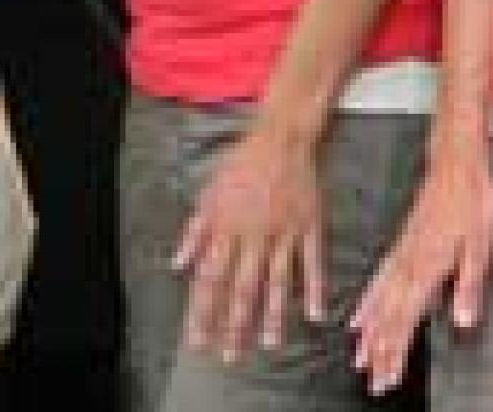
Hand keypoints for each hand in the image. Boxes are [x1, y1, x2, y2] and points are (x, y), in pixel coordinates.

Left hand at [174, 123, 324, 362]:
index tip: (198, 338)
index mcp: (225, 229)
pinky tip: (315, 313)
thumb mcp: (208, 195)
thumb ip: (194, 233)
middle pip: (243, 288)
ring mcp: (284, 233)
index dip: (203, 312)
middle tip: (232, 355)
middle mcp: (254, 236)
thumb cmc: (241, 164)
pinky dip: (315, 289)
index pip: (210, 279)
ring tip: (270, 343)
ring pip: (277, 282)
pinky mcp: (310, 227)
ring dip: (273, 315)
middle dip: (235, 325)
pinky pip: (313, 263)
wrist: (281, 138)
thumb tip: (177, 264)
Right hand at [349, 149, 492, 391]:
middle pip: (389, 317)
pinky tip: (358, 317)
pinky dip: (366, 303)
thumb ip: (469, 284)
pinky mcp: (400, 246)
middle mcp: (408, 266)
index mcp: (428, 268)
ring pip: (379, 302)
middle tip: (371, 382)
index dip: (396, 352)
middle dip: (380, 352)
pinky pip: (377, 281)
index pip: (407, 320)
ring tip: (359, 359)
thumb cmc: (474, 202)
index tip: (387, 379)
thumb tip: (463, 321)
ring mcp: (401, 255)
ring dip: (370, 333)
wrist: (457, 165)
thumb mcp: (481, 243)